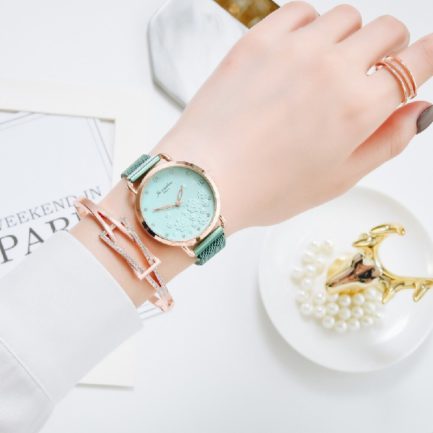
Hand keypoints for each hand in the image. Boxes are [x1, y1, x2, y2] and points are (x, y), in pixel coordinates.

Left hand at [155, 2, 432, 233]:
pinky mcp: (257, 40)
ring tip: (325, 68)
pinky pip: (300, 13)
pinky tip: (296, 55)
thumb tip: (418, 110)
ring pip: (344, 17)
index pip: (417, 61)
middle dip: (387, 49)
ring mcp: (293, 48)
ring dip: (346, 38)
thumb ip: (387, 141)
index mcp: (360, 106)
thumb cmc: (267, 188)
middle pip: (386, 30)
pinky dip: (307, 28)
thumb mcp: (339, 179)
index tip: (419, 59)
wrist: (206, 178)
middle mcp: (333, 68)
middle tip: (370, 70)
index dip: (424, 58)